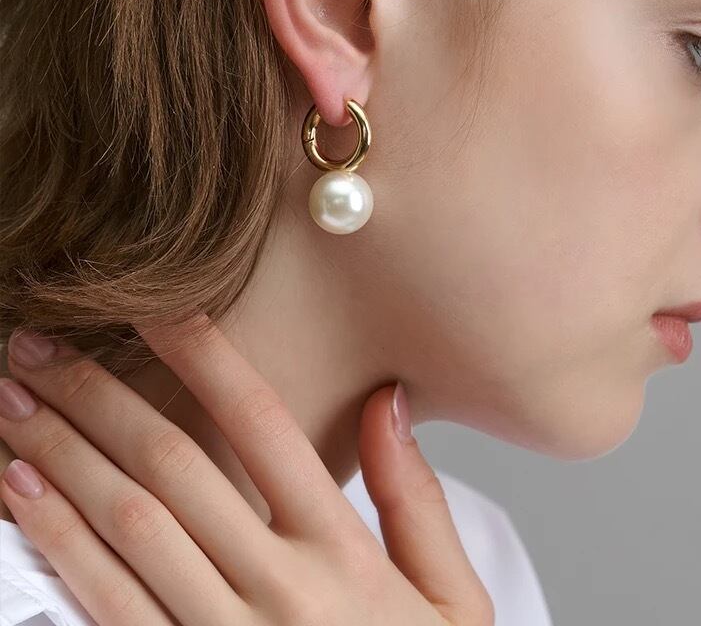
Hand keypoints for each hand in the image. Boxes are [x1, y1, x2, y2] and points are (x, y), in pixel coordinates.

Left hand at [0, 312, 493, 624]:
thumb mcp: (453, 598)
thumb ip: (418, 498)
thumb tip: (386, 398)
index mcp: (342, 552)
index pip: (263, 425)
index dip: (205, 357)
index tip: (153, 307)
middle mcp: (276, 587)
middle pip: (173, 467)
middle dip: (97, 395)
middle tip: (40, 341)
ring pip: (128, 525)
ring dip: (61, 454)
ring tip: (13, 397)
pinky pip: (107, 603)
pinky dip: (59, 540)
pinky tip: (22, 490)